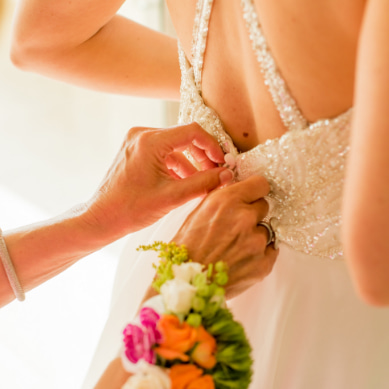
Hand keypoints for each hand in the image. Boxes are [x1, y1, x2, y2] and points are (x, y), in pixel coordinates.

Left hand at [84, 122, 232, 240]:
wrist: (101, 218)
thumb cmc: (130, 209)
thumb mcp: (172, 196)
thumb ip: (203, 183)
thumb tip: (227, 175)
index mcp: (150, 141)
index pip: (192, 132)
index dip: (212, 146)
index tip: (223, 162)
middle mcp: (142, 135)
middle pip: (184, 138)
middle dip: (202, 157)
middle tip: (216, 175)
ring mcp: (137, 142)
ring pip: (174, 148)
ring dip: (191, 165)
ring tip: (202, 184)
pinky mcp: (135, 152)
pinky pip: (163, 154)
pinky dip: (176, 168)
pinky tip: (185, 184)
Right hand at [172, 176, 278, 298]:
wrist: (187, 284)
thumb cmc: (187, 250)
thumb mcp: (198, 212)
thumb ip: (222, 199)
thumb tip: (239, 192)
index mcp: (226, 201)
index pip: (260, 184)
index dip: (254, 190)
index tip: (253, 195)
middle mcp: (244, 218)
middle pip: (264, 206)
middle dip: (251, 214)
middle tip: (235, 227)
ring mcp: (256, 242)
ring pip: (266, 230)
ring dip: (254, 235)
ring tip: (234, 247)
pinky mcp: (264, 263)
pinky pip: (270, 249)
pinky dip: (259, 253)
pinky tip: (240, 258)